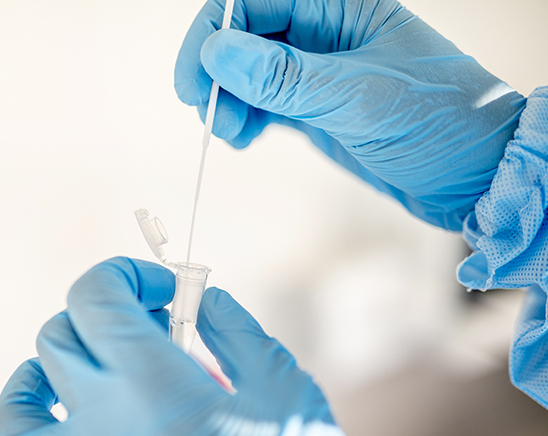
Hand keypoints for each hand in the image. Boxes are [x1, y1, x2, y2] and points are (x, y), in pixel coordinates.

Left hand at [0, 257, 361, 435]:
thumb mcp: (284, 388)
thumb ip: (236, 333)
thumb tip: (205, 302)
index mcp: (150, 383)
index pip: (94, 296)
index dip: (124, 274)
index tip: (164, 290)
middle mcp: (102, 426)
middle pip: (55, 341)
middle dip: (95, 316)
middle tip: (145, 329)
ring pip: (15, 414)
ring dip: (35, 381)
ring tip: (72, 377)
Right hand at [174, 0, 525, 230]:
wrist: (479, 177)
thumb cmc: (442, 123)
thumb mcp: (358, 98)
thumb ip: (284, 78)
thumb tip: (218, 53)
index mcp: (340, 8)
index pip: (255, 2)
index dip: (216, 32)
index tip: (197, 78)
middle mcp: (324, 34)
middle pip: (244, 36)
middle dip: (218, 72)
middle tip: (210, 114)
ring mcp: (317, 72)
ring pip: (248, 73)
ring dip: (228, 100)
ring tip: (229, 133)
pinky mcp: (315, 108)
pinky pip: (263, 103)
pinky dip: (245, 119)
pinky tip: (241, 138)